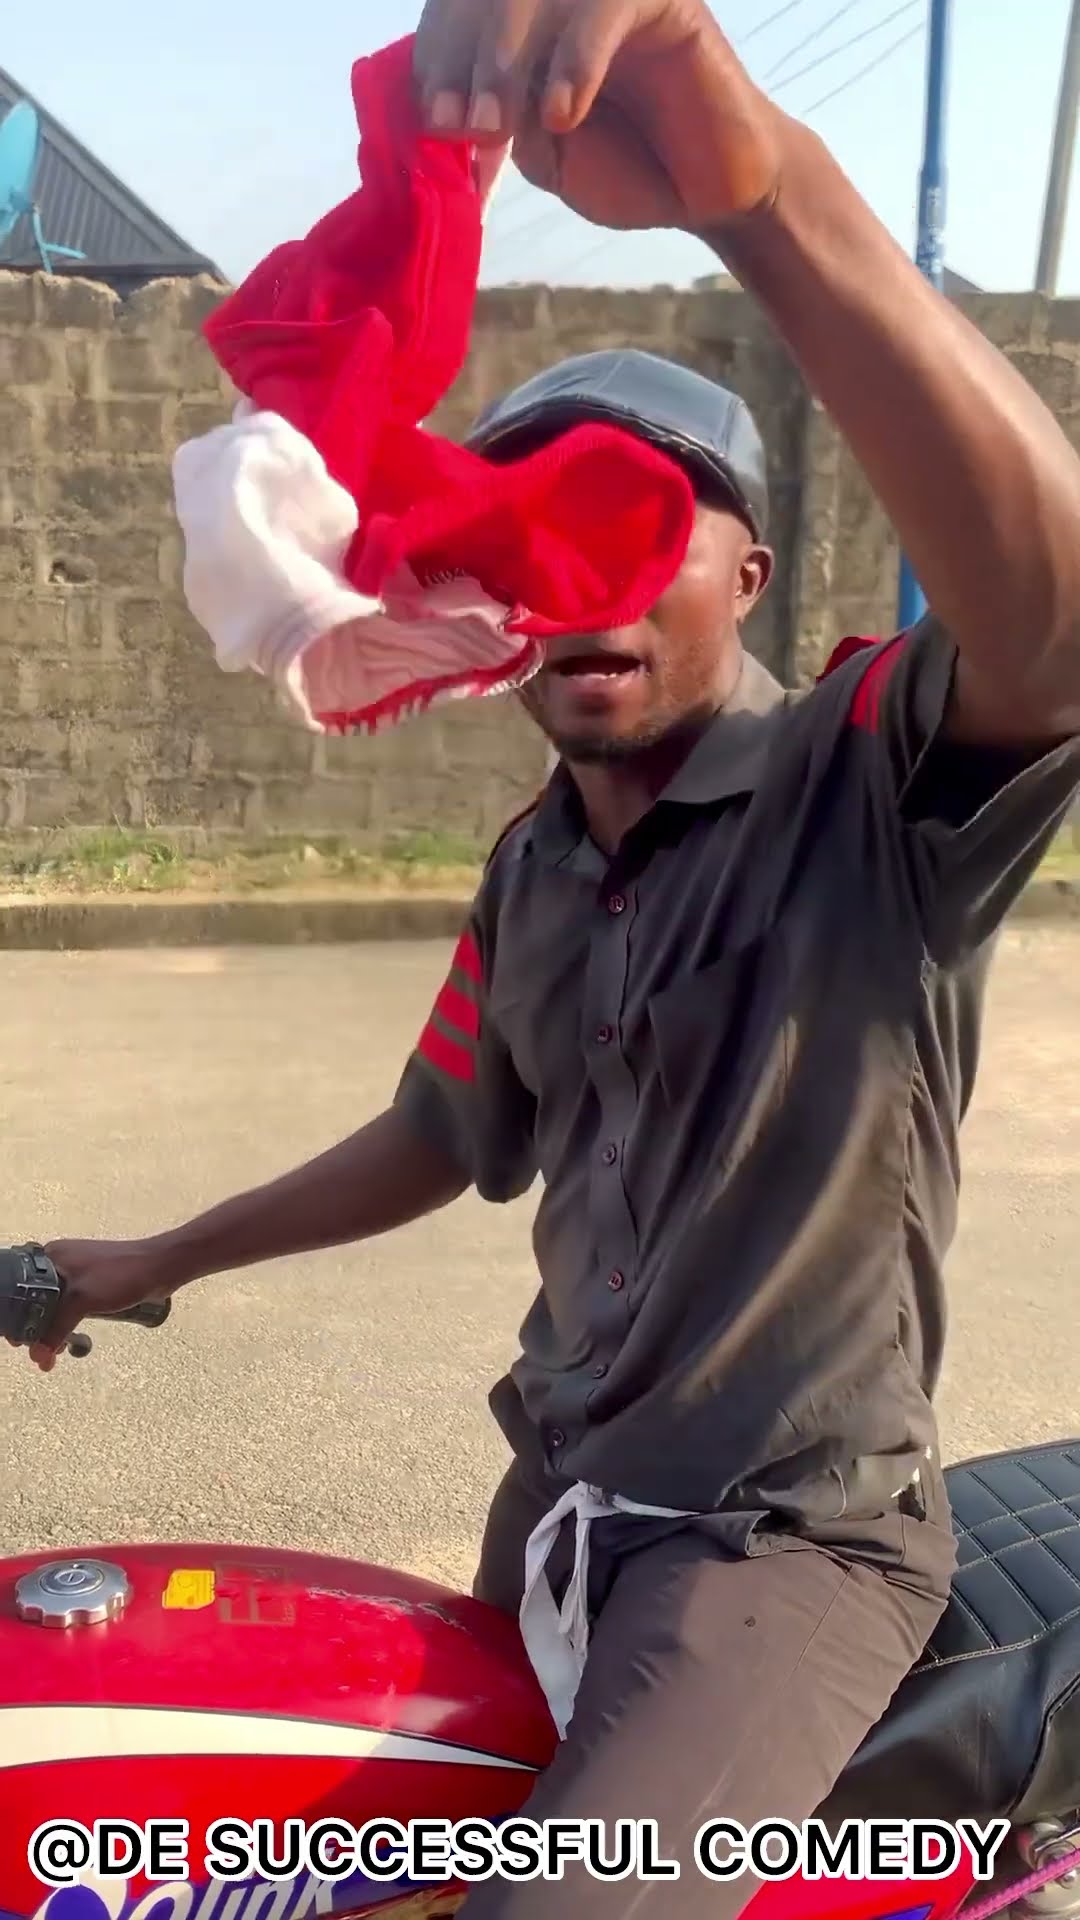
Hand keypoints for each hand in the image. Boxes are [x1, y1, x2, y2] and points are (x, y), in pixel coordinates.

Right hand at [18, 1237, 182, 1372]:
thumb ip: (56, 1328)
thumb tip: (38, 1357)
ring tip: (51, 1354)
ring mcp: (77, 1272)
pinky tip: (65, 1341)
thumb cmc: (119, 1276)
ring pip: (54, 1305)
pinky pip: (70, 1306)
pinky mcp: (92, 1283)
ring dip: (51, 1329)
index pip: (22, 1290)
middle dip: (35, 1329)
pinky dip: (66, 1323)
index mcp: (50, 1257)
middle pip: (36, 1300)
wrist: (159, 1268)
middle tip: (38, 1354)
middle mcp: (59, 1262)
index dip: (19, 1319)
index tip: (19, 1343)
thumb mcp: (81, 1301)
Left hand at [413, 0, 782, 236]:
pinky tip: (563, 115)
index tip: (434, 120)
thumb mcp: (546, 157)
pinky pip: (604, 10)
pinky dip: (575, 62)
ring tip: (496, 125)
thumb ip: (502, 127)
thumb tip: (449, 111)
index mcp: (525, 26)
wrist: (708, 192)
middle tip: (461, 124)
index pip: (460, 15)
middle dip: (463, 61)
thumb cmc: (627, 170)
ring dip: (506, 60)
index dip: (438, 61)